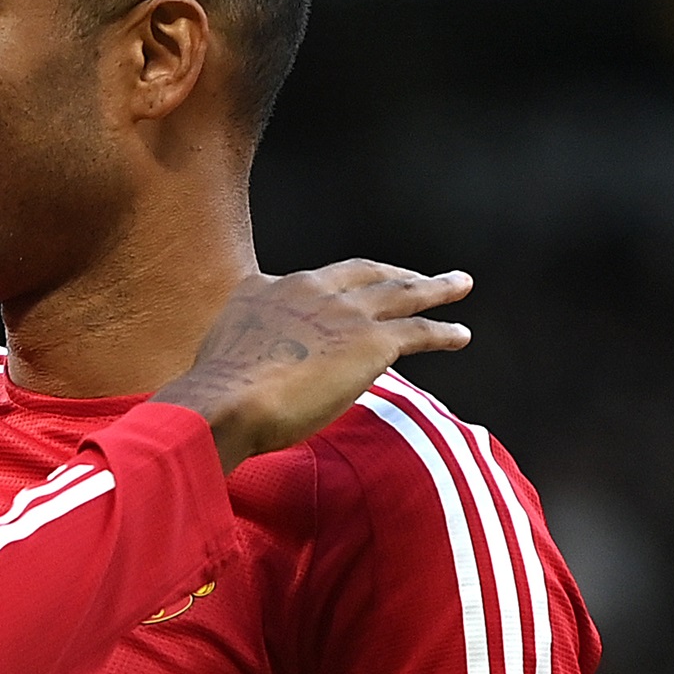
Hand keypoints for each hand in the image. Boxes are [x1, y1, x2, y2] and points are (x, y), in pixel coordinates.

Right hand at [152, 262, 472, 471]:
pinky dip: (442, 331)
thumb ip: (235, 361)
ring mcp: (342, 311)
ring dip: (432, 289)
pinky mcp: (371, 339)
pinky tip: (460, 335)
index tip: (348, 294)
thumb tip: (226, 388)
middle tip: (416, 276)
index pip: (311, 282)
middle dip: (393, 272)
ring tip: (458, 284)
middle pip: (363, 273)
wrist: (225, 401)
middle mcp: (307, 287)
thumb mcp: (215, 363)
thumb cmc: (212, 399)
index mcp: (265, 288)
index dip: (335, 288)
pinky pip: (418, 331)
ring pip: (400, 293)